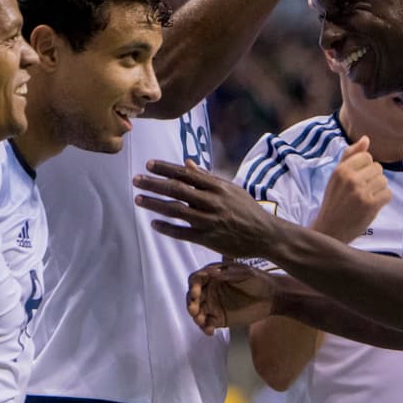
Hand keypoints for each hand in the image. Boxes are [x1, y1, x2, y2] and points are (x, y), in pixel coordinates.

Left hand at [134, 159, 282, 258]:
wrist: (266, 235)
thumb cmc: (247, 209)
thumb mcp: (230, 189)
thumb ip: (207, 177)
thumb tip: (187, 163)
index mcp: (217, 186)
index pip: (186, 174)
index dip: (166, 168)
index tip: (149, 164)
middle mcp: (212, 201)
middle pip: (177, 190)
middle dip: (154, 184)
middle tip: (136, 180)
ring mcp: (209, 221)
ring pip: (176, 210)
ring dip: (155, 204)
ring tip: (138, 199)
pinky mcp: (209, 239)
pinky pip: (183, 233)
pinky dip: (167, 228)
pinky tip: (154, 223)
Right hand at [187, 263, 275, 333]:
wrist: (273, 298)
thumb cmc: (259, 280)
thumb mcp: (245, 273)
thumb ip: (228, 274)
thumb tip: (211, 273)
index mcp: (214, 275)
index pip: (197, 279)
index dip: (193, 286)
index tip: (196, 293)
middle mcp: (210, 290)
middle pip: (193, 297)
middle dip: (191, 303)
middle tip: (194, 310)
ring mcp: (214, 305)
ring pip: (198, 311)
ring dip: (196, 317)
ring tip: (201, 322)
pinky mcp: (219, 319)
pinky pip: (207, 324)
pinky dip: (205, 328)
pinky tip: (210, 331)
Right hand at [310, 136, 390, 242]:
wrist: (330, 229)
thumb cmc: (334, 201)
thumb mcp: (336, 176)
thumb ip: (350, 155)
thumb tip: (366, 139)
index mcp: (341, 169)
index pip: (366, 156)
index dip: (365, 167)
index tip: (358, 178)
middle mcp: (351, 179)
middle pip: (377, 168)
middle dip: (373, 178)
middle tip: (362, 190)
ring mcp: (361, 192)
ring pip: (383, 180)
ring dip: (379, 189)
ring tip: (367, 197)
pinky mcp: (370, 205)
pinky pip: (387, 194)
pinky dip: (383, 199)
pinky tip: (372, 204)